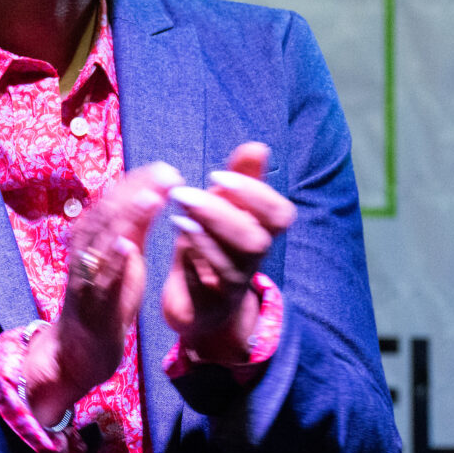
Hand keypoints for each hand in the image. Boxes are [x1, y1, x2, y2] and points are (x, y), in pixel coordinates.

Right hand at [22, 163, 170, 426]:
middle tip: (167, 174)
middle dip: (136, 191)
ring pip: (101, 240)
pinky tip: (128, 245)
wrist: (79, 349)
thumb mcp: (124, 257)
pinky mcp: (89, 303)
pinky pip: (99, 279)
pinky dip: (112, 260)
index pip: (114, 200)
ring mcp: (84, 275)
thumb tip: (153, 188)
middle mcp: (84, 249)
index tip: (166, 169)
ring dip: (124, 218)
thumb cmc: (105, 298)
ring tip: (150, 198)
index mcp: (92, 236)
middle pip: (107, 212)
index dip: (139, 183)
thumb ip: (135, 225)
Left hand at [162, 142, 295, 359]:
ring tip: (178, 216)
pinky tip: (174, 246)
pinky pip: (204, 290)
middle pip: (255, 241)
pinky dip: (190, 267)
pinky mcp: (207, 306)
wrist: (204, 305)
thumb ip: (242, 180)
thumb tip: (258, 146)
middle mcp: (250, 261)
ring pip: (231, 266)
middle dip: (221, 214)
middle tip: (184, 193)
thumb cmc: (216, 246)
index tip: (216, 174)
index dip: (254, 194)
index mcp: (260, 232)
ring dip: (205, 238)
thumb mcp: (228, 211)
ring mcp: (230, 286)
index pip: (279, 214)